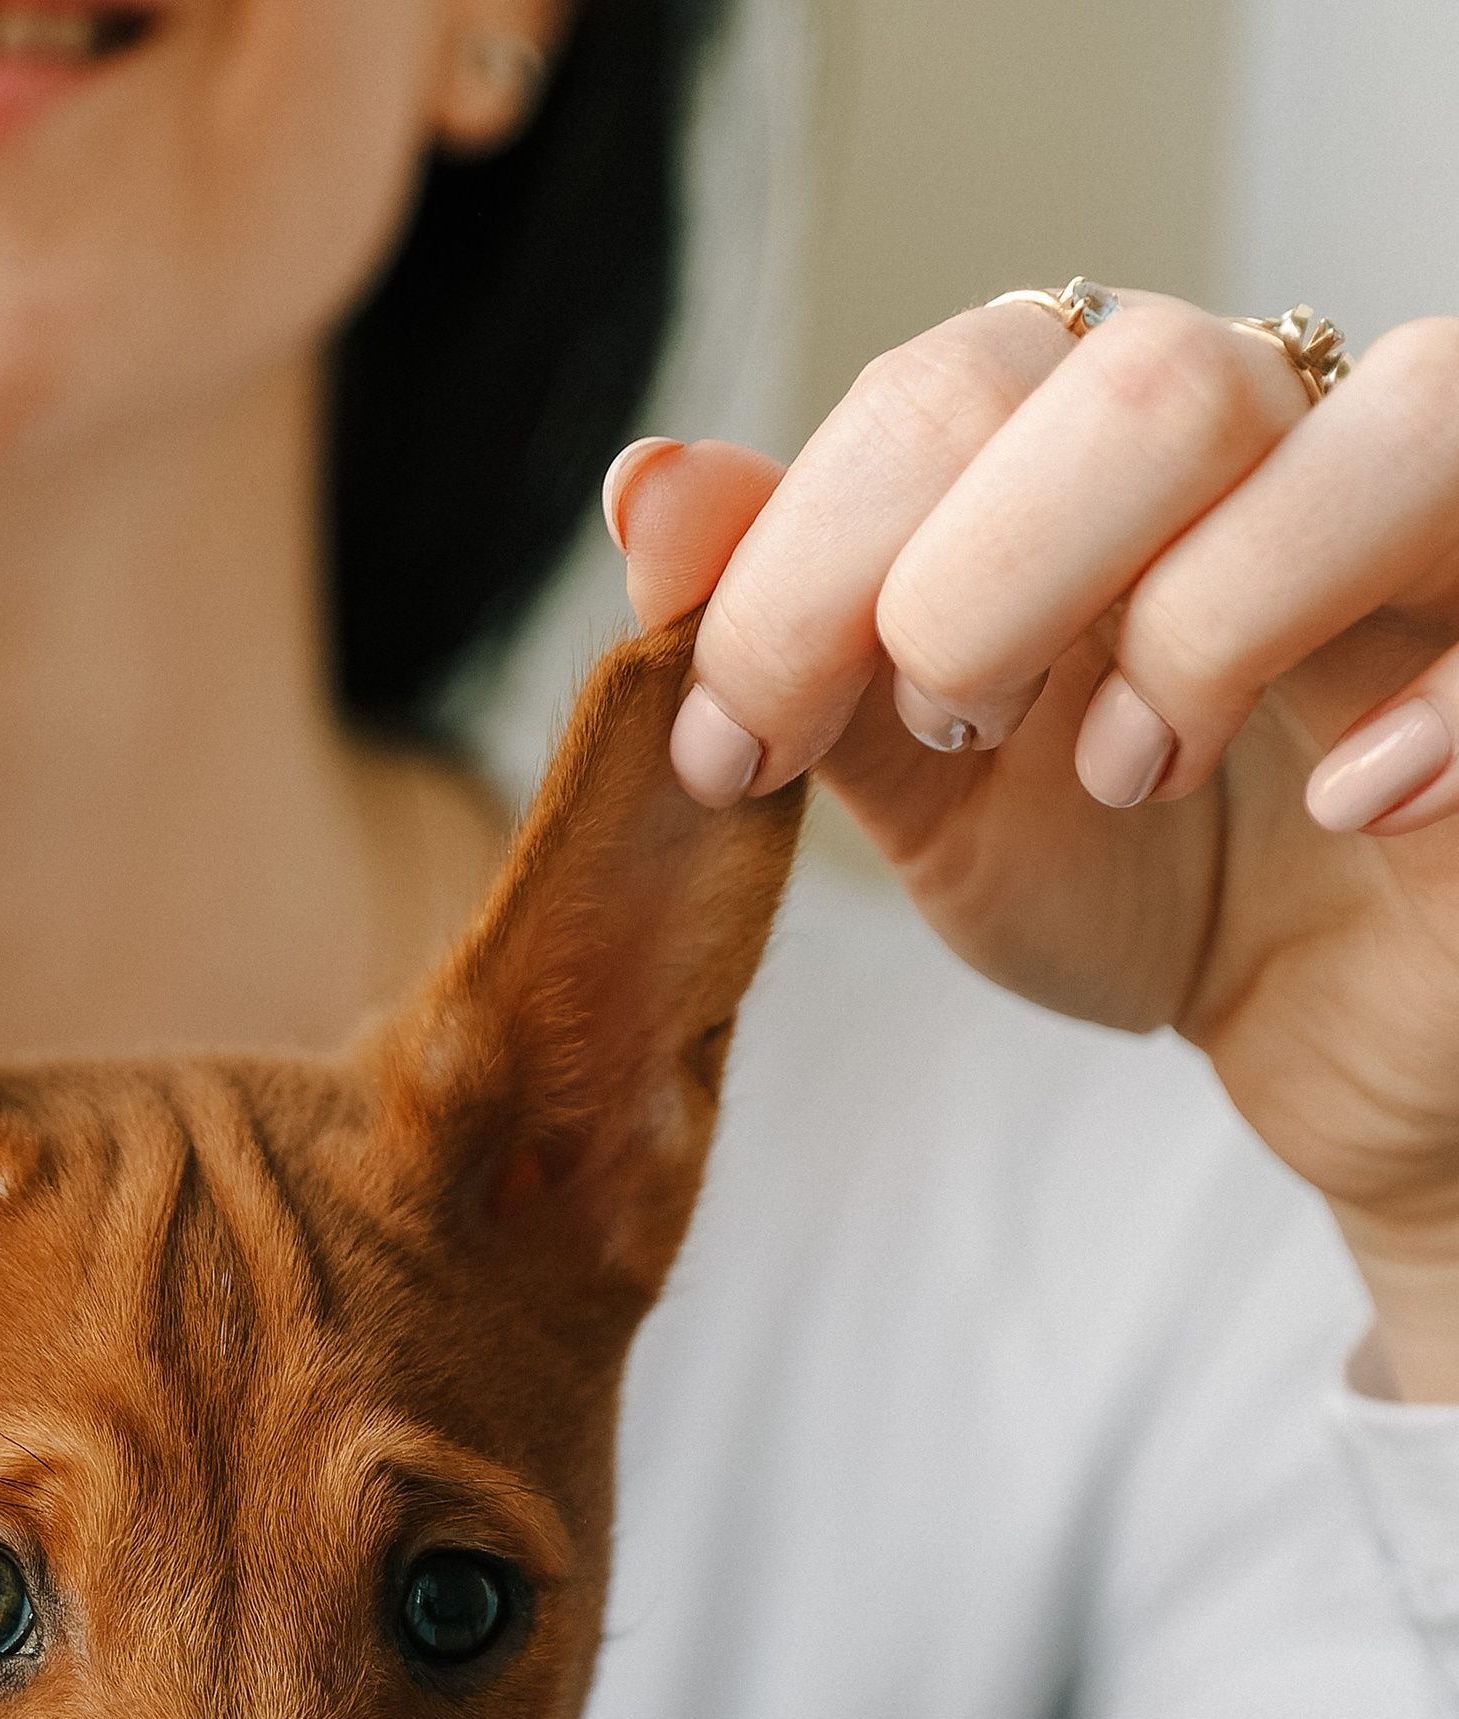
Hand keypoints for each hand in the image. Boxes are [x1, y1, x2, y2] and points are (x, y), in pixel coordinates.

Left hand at [610, 291, 1458, 1397]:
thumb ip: (804, 643)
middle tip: (960, 732)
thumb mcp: (936, 783)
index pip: (950, 387)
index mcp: (1106, 436)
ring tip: (1133, 774)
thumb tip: (647, 486)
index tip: (734, 748)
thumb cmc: (1147, 876)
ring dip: (1208, 615)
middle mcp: (1291, 432)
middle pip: (1148, 376)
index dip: (806, 565)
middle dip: (985, 577)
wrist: (1326, 1034)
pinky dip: (1432, 705)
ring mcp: (1447, 529)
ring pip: (1388, 421)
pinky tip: (1342, 802)